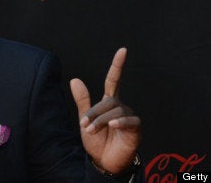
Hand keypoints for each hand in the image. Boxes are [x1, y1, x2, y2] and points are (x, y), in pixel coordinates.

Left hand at [70, 48, 140, 173]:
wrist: (103, 161)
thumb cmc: (96, 140)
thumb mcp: (85, 119)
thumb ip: (82, 100)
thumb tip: (74, 79)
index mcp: (109, 102)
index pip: (114, 79)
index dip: (117, 65)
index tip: (123, 50)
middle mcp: (120, 106)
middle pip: (108, 100)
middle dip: (94, 113)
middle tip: (84, 125)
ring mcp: (129, 117)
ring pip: (115, 111)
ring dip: (100, 121)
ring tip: (91, 131)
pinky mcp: (135, 128)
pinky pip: (129, 120)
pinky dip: (119, 122)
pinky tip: (113, 125)